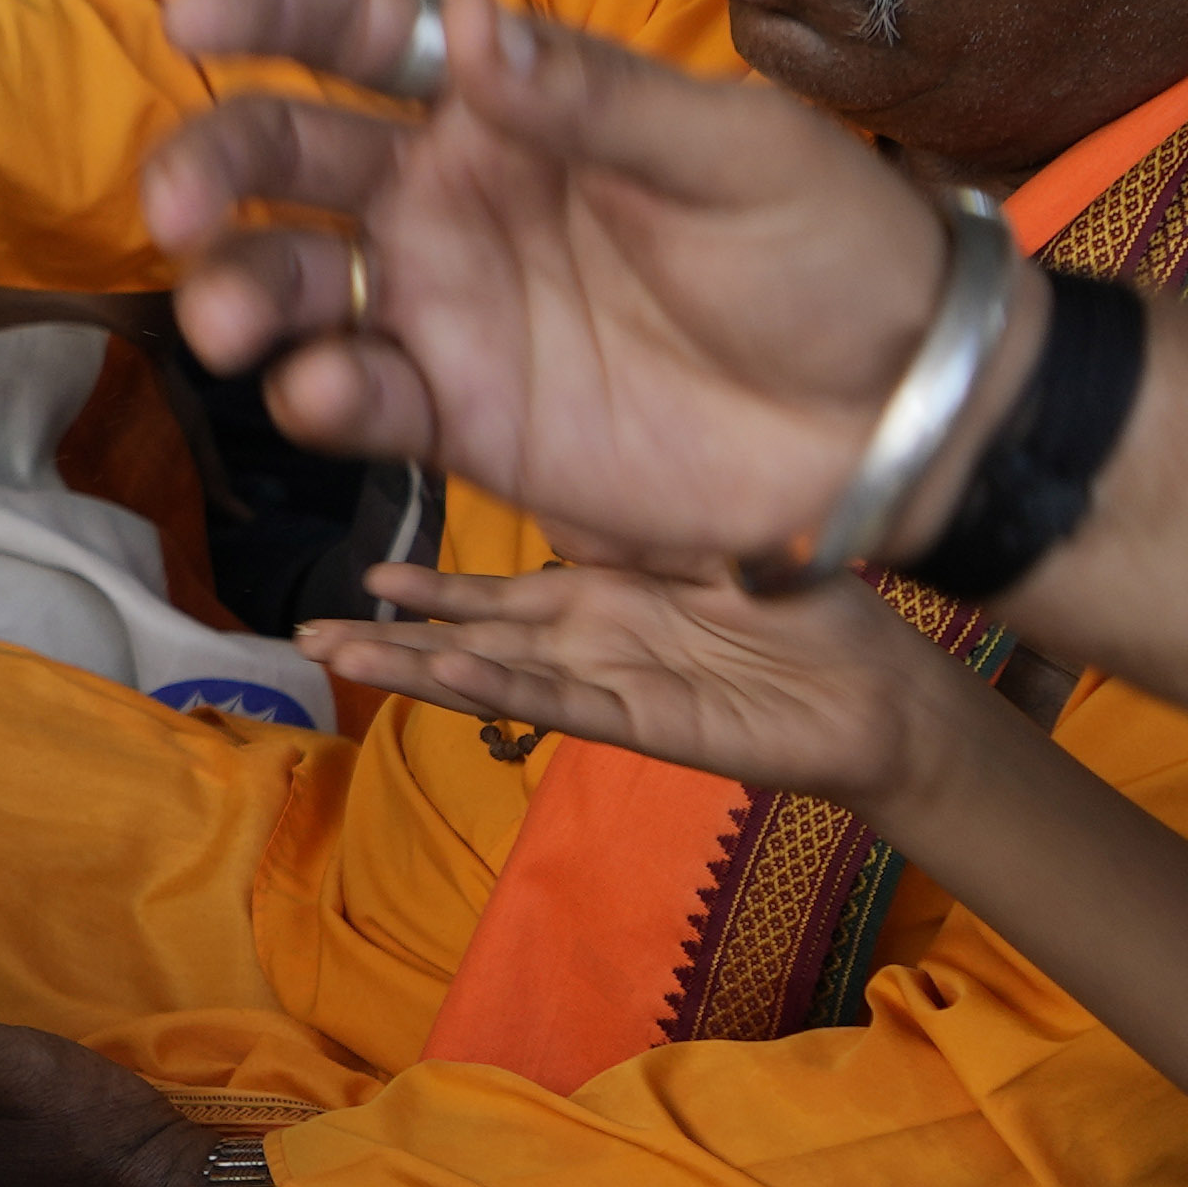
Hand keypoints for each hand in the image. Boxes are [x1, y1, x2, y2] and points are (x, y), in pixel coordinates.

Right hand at [126, 0, 966, 568]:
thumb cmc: (832, 255)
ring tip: (231, 321)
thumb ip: (597, 100)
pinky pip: (357, 398)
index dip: (276, 15)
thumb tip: (472, 29)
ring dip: (239, 291)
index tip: (192, 16)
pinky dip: (319, 395)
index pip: (370, 39)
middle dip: (213, 167)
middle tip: (172, 208)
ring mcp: (447, 308)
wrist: (895, 419)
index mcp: (517, 104)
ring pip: (294, 280)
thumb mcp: (737, 152)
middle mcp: (454, 195)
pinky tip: (328, 392)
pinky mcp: (461, 417)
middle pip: (291, 157)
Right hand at [307, 554, 963, 802]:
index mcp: (603, 600)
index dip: (431, 588)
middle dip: (388, 634)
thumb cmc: (811, 611)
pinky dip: (493, 686)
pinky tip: (438, 669)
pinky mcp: (645, 720)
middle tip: (302, 630)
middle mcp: (591, 643)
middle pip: (468, 638)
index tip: (367, 574)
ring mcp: (610, 682)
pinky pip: (554, 700)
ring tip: (336, 651)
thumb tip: (567, 466)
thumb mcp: (711, 539)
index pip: (495, 595)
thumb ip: (637, 521)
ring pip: (490, 674)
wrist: (885, 690)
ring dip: (412, 664)